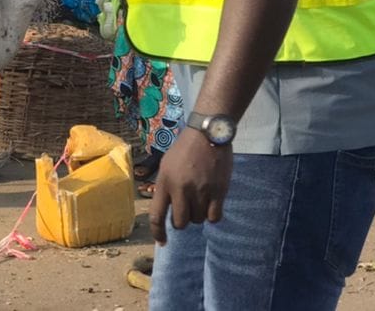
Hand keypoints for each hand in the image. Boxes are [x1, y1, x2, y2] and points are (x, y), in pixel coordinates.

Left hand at [148, 127, 232, 244]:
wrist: (208, 132)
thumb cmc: (185, 148)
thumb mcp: (167, 165)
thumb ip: (166, 187)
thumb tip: (167, 210)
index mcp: (165, 182)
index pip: (156, 215)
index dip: (158, 232)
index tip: (162, 241)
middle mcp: (181, 189)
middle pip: (180, 223)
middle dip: (183, 221)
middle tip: (188, 209)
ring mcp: (200, 190)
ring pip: (197, 220)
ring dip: (199, 214)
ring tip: (201, 197)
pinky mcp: (218, 191)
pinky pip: (214, 217)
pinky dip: (212, 215)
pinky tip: (212, 204)